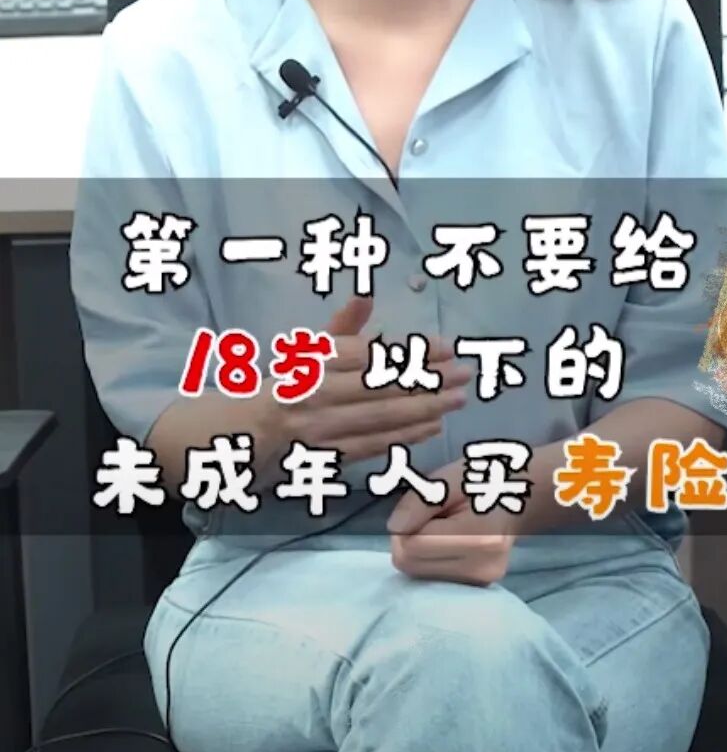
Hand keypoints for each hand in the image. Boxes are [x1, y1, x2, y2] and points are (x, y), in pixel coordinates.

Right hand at [268, 296, 470, 464]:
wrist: (237, 435)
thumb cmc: (282, 388)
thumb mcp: (305, 353)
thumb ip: (342, 328)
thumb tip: (366, 295)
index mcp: (311, 361)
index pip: (370, 352)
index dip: (411, 350)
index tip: (447, 346)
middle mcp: (314, 392)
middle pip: (380, 384)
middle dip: (428, 378)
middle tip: (465, 373)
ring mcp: (318, 428)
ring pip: (380, 417)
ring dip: (424, 408)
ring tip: (458, 399)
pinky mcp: (323, 457)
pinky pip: (371, 445)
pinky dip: (404, 436)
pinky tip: (433, 427)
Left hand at [387, 459, 516, 585]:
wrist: (518, 497)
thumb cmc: (482, 481)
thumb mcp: (449, 478)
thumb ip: (420, 501)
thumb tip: (395, 528)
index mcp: (479, 537)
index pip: (413, 546)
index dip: (404, 526)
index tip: (419, 510)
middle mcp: (482, 567)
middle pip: (411, 565)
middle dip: (407, 540)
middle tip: (428, 519)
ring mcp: (481, 581)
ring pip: (417, 574)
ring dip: (417, 551)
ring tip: (441, 530)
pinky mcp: (477, 587)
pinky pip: (432, 577)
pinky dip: (429, 561)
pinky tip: (448, 544)